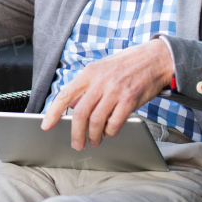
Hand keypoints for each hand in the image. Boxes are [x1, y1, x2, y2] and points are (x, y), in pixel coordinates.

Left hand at [41, 39, 173, 150]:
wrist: (156, 58)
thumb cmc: (127, 64)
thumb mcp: (102, 68)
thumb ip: (87, 85)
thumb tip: (73, 105)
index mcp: (89, 72)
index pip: (65, 94)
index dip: (53, 112)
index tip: (46, 126)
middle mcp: (100, 81)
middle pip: (80, 113)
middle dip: (76, 133)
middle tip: (77, 144)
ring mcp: (115, 90)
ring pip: (96, 121)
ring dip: (94, 136)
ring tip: (94, 141)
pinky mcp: (130, 99)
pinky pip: (115, 122)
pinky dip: (110, 132)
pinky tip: (109, 132)